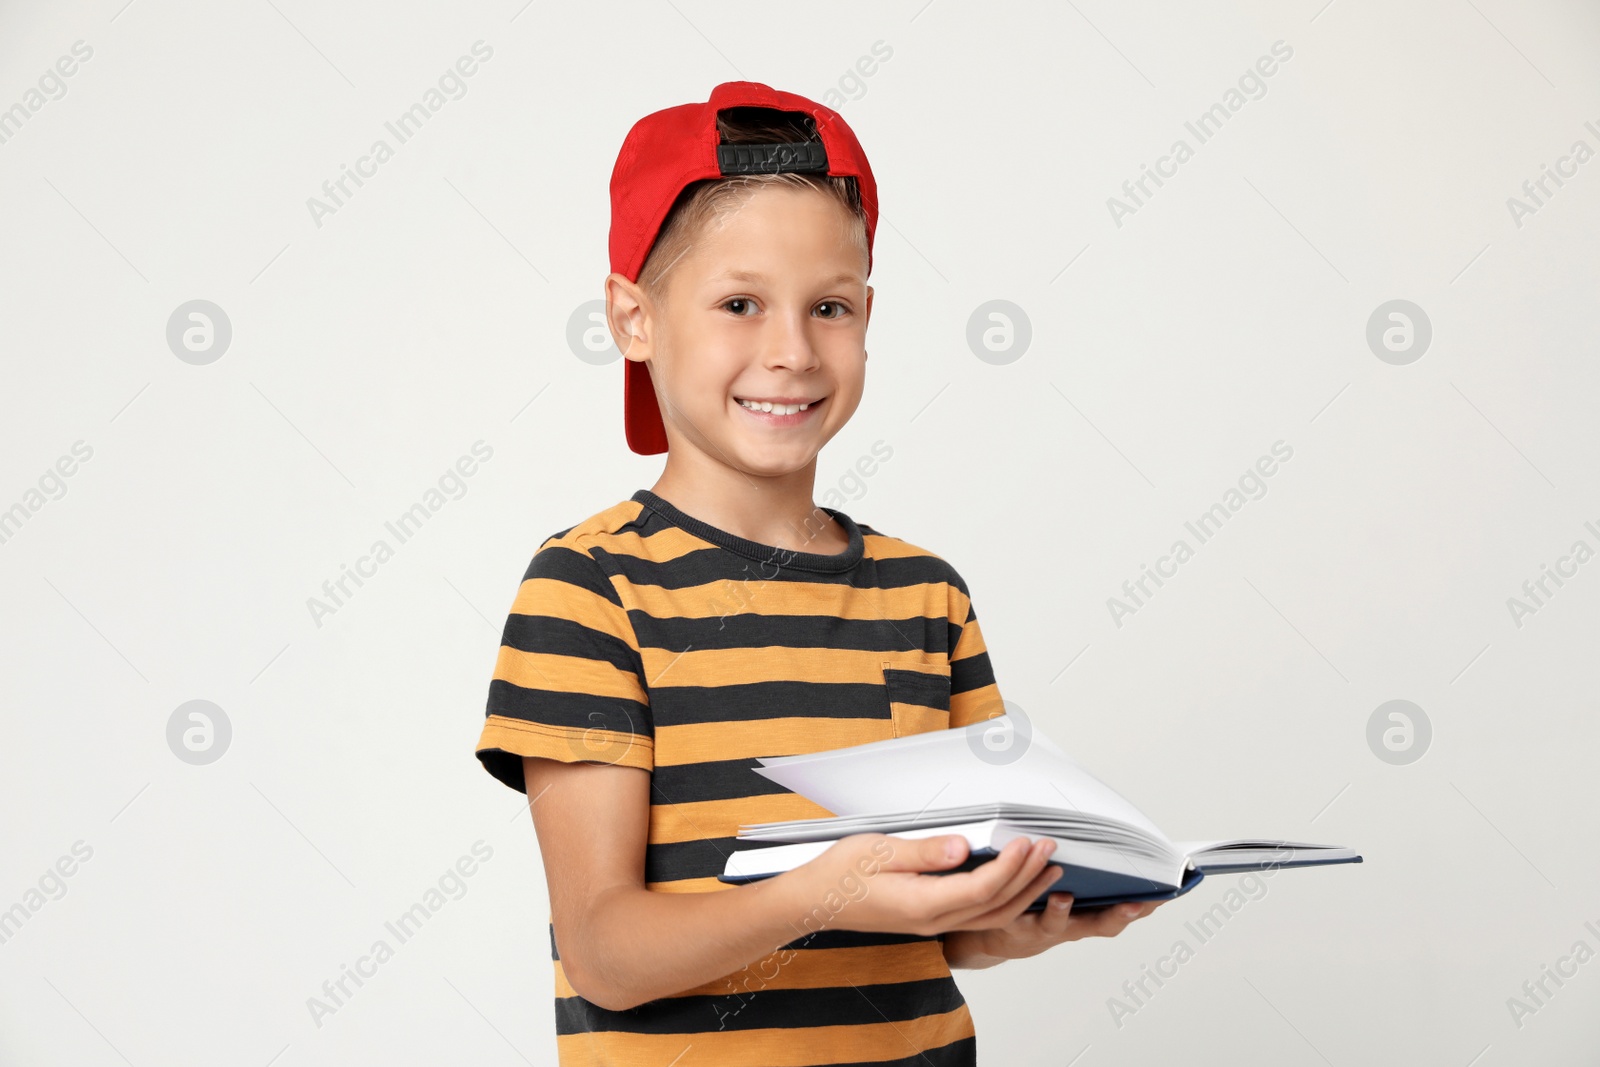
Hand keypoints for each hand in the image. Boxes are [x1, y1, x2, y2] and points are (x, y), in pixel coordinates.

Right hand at [779, 832, 1064, 938]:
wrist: (815, 900)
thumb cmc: (841, 873)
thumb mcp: (878, 851)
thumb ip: (923, 851)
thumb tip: (961, 847)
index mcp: (922, 903)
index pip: (981, 888)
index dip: (1009, 865)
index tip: (1026, 841)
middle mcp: (933, 920)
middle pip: (995, 905)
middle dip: (1027, 876)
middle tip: (1049, 849)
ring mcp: (934, 924)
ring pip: (992, 916)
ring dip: (1023, 891)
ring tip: (1047, 868)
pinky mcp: (931, 919)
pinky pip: (979, 916)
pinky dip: (1005, 900)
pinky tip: (1015, 884)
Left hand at [958, 892, 1165, 964]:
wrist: (991, 931)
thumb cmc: (1036, 903)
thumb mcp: (1067, 891)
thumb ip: (1090, 872)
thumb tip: (1117, 839)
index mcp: (1088, 913)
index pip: (1124, 910)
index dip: (1146, 906)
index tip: (1167, 894)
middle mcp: (1069, 925)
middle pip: (1098, 926)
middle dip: (1117, 916)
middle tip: (1133, 903)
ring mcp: (1040, 928)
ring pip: (1055, 924)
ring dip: (1061, 910)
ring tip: (1064, 895)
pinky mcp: (1010, 924)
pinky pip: (1016, 915)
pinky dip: (1018, 901)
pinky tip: (1015, 883)